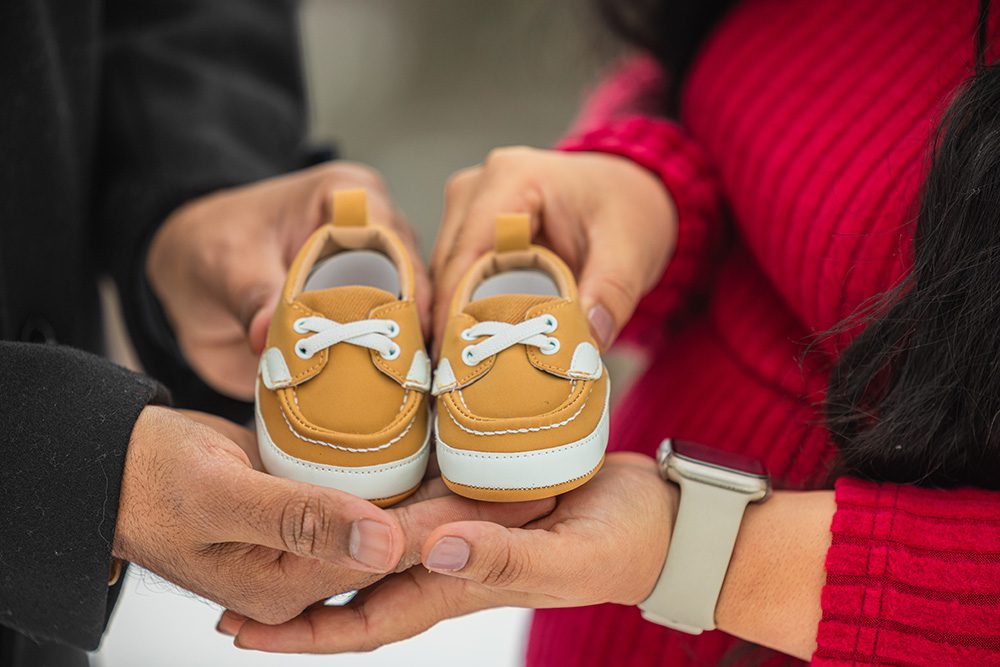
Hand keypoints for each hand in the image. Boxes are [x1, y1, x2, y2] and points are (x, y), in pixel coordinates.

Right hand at [114, 406, 551, 625]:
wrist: (117, 462)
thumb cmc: (152, 482)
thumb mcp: (223, 499)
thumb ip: (303, 522)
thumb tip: (385, 543)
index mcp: (292, 586)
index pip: (396, 558)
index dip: (462, 529)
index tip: (523, 504)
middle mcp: (308, 571)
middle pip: (407, 545)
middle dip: (472, 518)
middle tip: (541, 487)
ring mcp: (309, 540)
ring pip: (395, 519)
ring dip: (447, 495)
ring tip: (511, 469)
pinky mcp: (309, 506)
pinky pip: (370, 494)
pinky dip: (408, 476)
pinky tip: (444, 452)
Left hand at [147, 162, 430, 398]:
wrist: (189, 277)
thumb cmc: (211, 246)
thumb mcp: (228, 263)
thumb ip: (254, 295)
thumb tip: (271, 334)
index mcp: (348, 198)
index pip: (394, 237)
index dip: (407, 281)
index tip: (407, 327)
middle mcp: (375, 235)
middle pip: (416, 280)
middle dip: (414, 326)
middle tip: (412, 373)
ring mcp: (375, 278)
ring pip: (412, 315)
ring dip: (406, 353)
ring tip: (408, 393)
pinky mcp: (363, 317)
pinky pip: (387, 343)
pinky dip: (388, 370)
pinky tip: (394, 398)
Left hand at [229, 453, 675, 652]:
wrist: (658, 516)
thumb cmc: (620, 542)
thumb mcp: (567, 555)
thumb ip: (505, 559)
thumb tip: (435, 553)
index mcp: (459, 586)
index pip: (367, 618)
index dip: (306, 630)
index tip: (245, 629)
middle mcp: (446, 560)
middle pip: (356, 585)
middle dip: (295, 592)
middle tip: (230, 579)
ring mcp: (457, 526)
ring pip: (375, 543)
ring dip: (325, 543)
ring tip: (272, 524)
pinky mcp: (473, 491)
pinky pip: (410, 499)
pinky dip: (371, 497)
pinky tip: (347, 474)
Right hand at [431, 147, 675, 351]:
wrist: (627, 189)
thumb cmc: (625, 209)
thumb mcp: (630, 251)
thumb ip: (611, 294)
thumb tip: (587, 341)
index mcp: (511, 179)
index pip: (467, 254)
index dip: (457, 311)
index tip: (457, 363)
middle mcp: (477, 187)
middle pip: (446, 267)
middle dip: (452, 323)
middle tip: (459, 381)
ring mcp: (466, 206)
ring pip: (442, 275)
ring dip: (453, 321)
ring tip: (463, 374)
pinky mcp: (467, 228)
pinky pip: (453, 276)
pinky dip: (462, 311)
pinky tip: (472, 350)